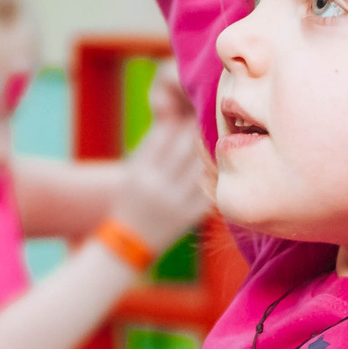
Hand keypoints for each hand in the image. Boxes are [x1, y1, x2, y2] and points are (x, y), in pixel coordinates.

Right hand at [112, 114, 212, 252]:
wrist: (128, 243)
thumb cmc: (130, 198)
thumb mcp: (133, 170)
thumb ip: (153, 143)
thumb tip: (176, 113)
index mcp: (140, 171)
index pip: (165, 135)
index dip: (181, 118)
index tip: (192, 104)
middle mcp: (157, 186)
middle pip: (185, 148)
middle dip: (198, 128)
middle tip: (211, 111)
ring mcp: (176, 203)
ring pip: (201, 166)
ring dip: (210, 148)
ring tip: (219, 132)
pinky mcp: (191, 216)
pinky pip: (209, 187)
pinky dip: (214, 171)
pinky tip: (219, 160)